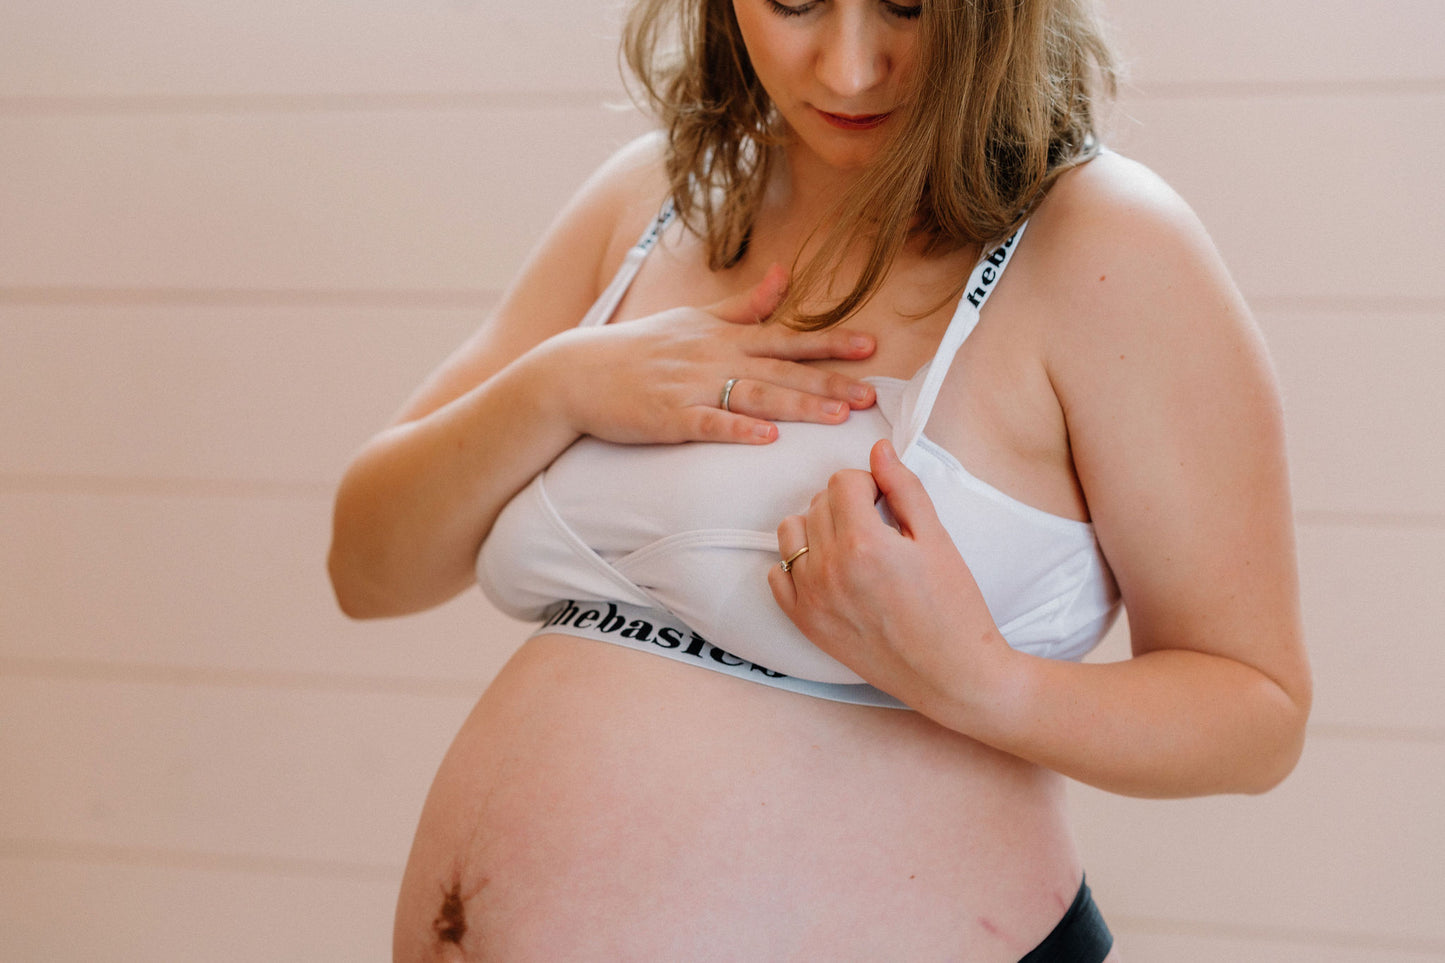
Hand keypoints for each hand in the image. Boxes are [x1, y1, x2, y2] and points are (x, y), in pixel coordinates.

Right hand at [547, 266, 877, 444]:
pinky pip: (708, 423)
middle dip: (828, 382)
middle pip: (781, 371)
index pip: (786, 339)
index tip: (869, 348)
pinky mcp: (668, 416)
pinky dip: (737, 429)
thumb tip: (784, 277)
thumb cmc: (639, 348)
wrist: (578, 372)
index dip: (829, 344)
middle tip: (870, 395)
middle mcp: (715, 358)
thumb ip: (744, 306)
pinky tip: (766, 437)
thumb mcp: (694, 319)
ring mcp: (691, 387)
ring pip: (755, 396)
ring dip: (797, 406)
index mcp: (724, 337)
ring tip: (836, 417)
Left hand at [768, 439, 1013, 708]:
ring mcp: (811, 598)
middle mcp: (828, 568)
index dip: (869, 483)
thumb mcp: (936, 539)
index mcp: (863, 543)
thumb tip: (879, 450)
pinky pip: (778, 575)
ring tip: (851, 545)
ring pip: (791, 532)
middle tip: (879, 526)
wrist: (952, 674)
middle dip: (846, 503)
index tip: (888, 502)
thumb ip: (904, 488)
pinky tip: (829, 571)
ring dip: (817, 527)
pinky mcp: (805, 623)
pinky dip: (797, 564)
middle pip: (818, 503)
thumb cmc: (954, 608)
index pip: (843, 481)